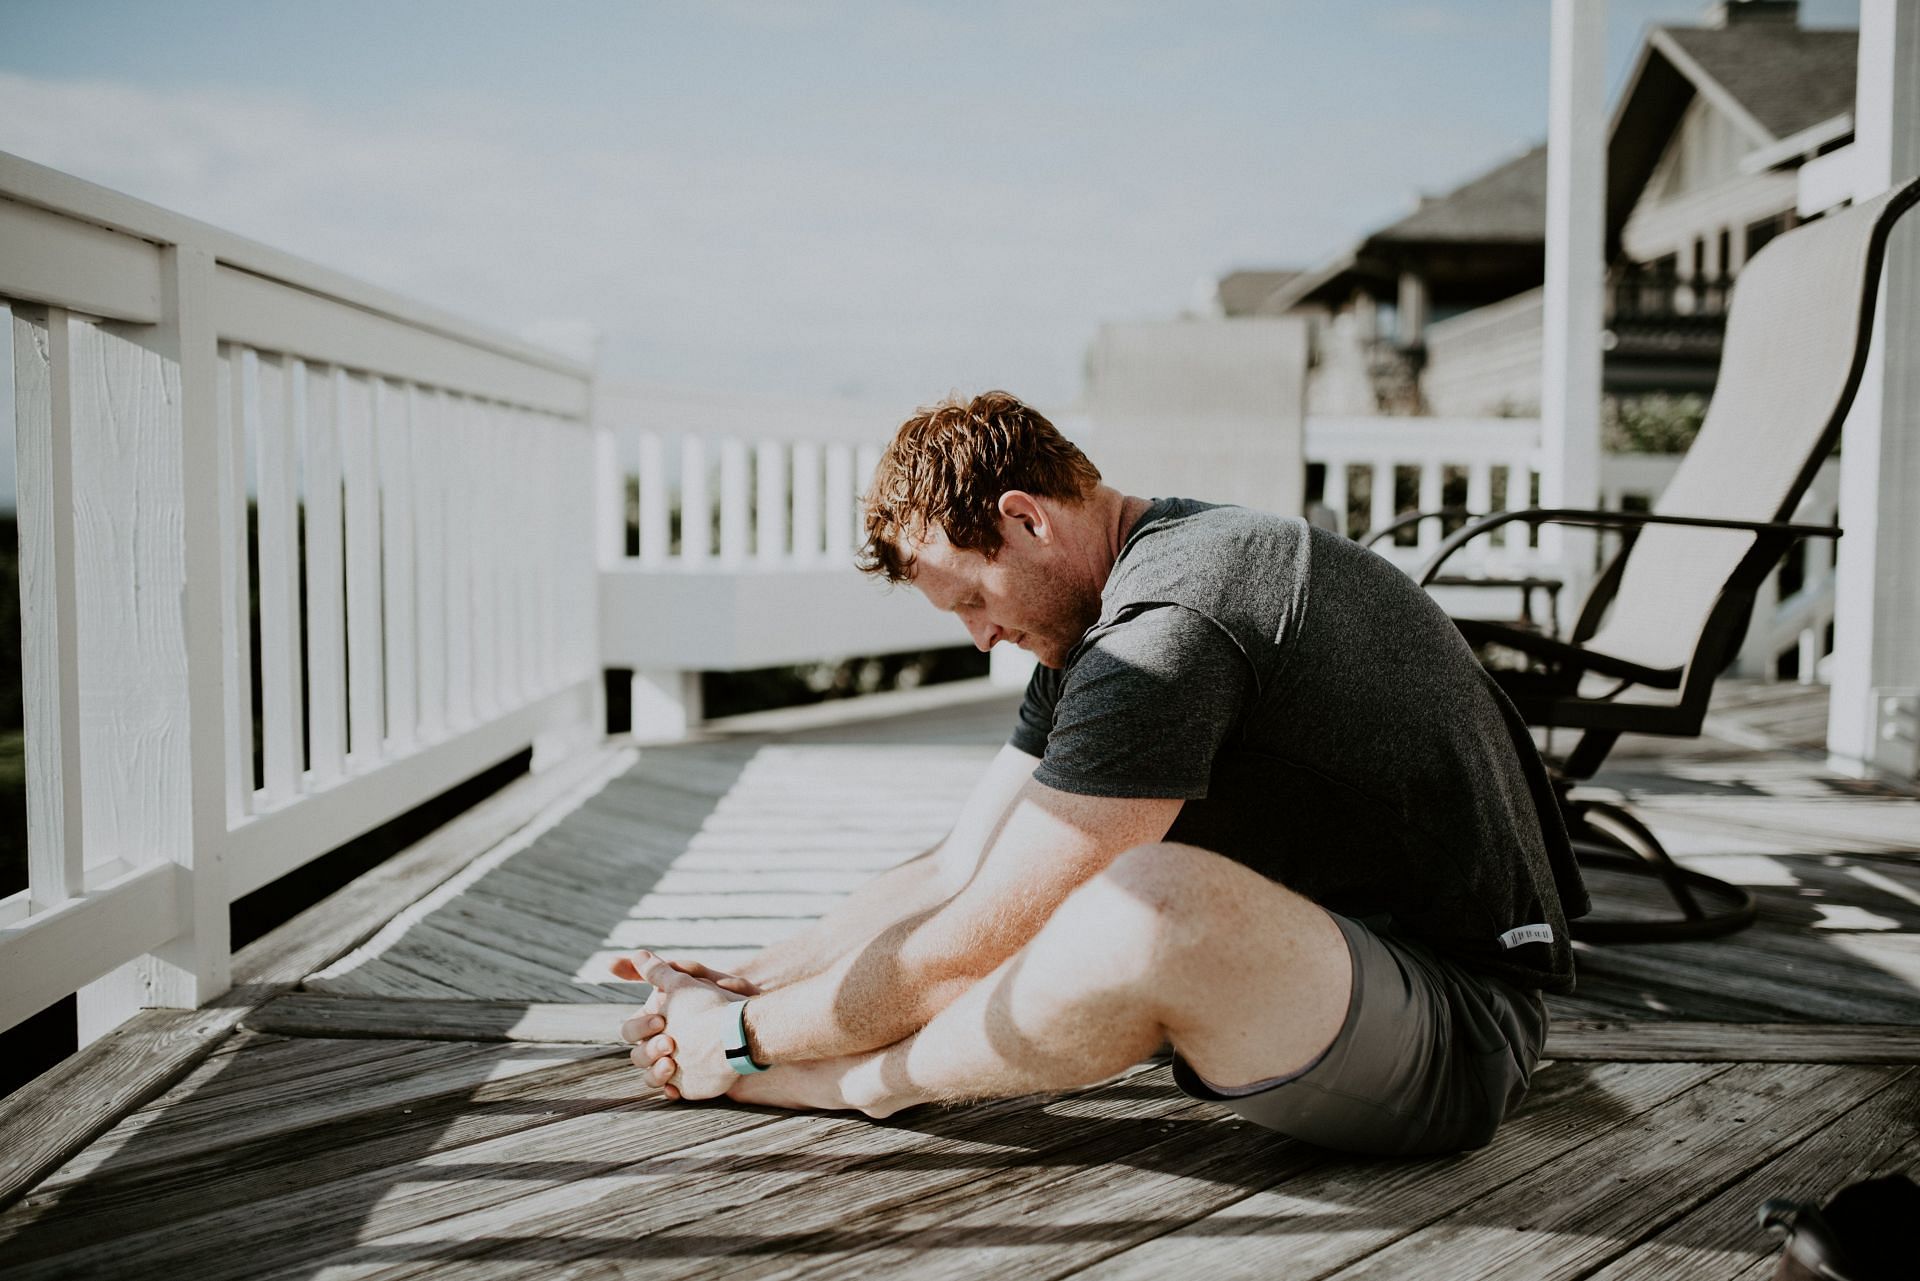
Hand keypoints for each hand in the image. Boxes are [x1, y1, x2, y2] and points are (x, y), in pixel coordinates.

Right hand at [611, 950, 749, 1100]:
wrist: (747, 1030)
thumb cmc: (717, 1002)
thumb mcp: (688, 981)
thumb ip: (659, 970)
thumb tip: (638, 954)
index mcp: (658, 1021)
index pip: (632, 1028)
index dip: (640, 1026)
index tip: (659, 1019)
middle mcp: (662, 1043)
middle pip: (637, 1053)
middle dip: (649, 1049)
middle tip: (670, 1042)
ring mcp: (673, 1064)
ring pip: (648, 1074)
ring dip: (655, 1071)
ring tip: (671, 1063)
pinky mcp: (686, 1083)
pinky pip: (667, 1090)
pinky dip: (668, 1088)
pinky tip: (675, 1085)